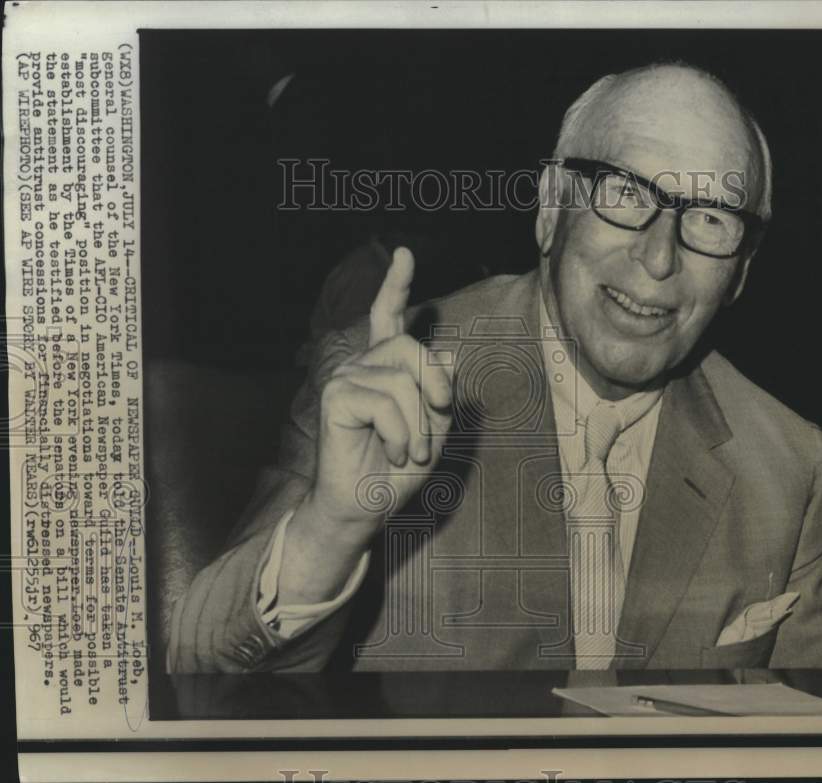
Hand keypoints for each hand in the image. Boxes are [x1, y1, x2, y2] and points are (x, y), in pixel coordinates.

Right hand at [280, 247, 452, 602]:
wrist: (367, 505)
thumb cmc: (398, 469)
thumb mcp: (436, 428)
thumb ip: (442, 392)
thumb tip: (447, 353)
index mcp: (385, 368)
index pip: (389, 318)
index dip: (396, 284)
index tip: (403, 252)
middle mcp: (362, 366)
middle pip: (411, 349)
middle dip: (435, 387)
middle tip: (437, 420)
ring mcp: (346, 378)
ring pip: (403, 383)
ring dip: (419, 426)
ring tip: (411, 451)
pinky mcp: (337, 397)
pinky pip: (387, 403)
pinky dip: (402, 434)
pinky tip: (393, 452)